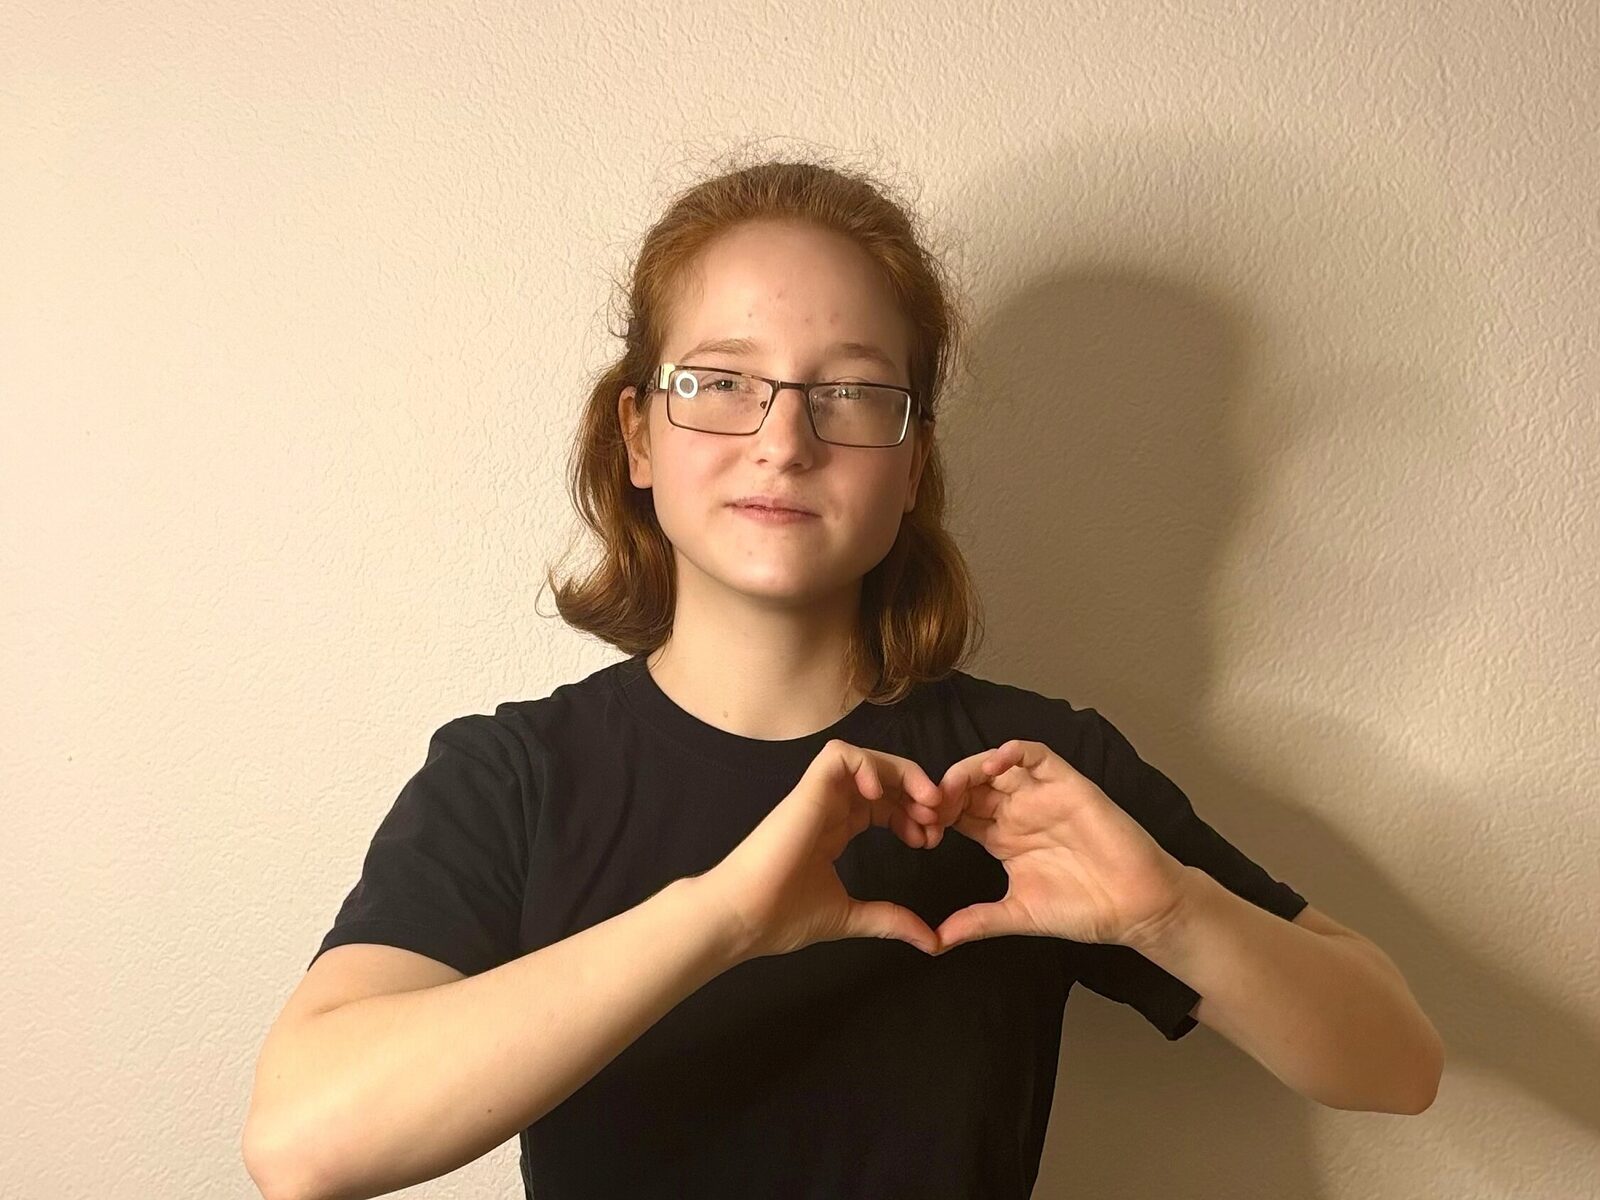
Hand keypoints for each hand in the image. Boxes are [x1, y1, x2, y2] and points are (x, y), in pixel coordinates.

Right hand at [702, 739, 946, 961]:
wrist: (744, 918)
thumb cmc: (783, 916)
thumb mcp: (851, 916)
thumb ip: (891, 919)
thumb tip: (932, 941)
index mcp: (835, 829)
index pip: (882, 803)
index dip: (912, 814)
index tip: (930, 840)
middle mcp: (829, 807)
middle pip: (882, 776)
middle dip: (916, 791)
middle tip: (938, 817)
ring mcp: (818, 796)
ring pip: (866, 759)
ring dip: (901, 773)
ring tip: (924, 802)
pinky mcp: (808, 791)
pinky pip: (840, 755)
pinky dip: (867, 764)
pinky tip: (880, 795)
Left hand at [924, 739, 1189, 952]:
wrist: (1134, 908)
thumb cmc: (1082, 908)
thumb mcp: (1017, 914)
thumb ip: (976, 921)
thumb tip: (934, 942)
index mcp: (1001, 836)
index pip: (957, 812)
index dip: (934, 816)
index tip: (918, 833)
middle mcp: (1017, 810)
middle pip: (970, 784)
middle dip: (944, 790)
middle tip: (927, 806)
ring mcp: (1041, 795)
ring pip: (998, 764)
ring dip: (971, 768)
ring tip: (952, 786)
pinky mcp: (1068, 785)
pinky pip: (1038, 755)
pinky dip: (1015, 751)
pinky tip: (996, 763)